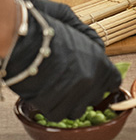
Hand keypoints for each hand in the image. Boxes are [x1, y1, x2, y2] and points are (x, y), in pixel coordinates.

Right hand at [2, 0, 121, 120]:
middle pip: (95, 97)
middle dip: (84, 92)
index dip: (102, 82)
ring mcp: (74, 94)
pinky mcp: (55, 105)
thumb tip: (97, 47)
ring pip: (77, 110)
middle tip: (68, 83)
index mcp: (99, 60)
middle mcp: (91, 79)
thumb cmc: (42, 27)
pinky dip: (51, 108)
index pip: (113, 81)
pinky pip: (58, 114)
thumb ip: (88, 37)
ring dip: (68, 103)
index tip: (92, 81)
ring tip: (55, 91)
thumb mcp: (72, 25)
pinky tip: (44, 96)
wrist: (20, 40)